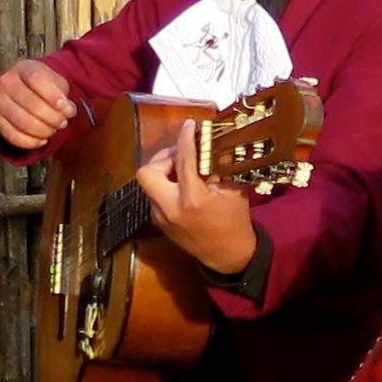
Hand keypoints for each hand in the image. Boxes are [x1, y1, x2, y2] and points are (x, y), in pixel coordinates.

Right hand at [0, 57, 81, 156]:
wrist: (22, 89)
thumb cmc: (43, 86)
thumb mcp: (56, 81)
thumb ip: (63, 93)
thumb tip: (66, 110)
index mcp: (24, 69)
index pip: (36, 80)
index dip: (53, 96)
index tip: (67, 108)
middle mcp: (6, 83)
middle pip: (31, 104)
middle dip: (53, 118)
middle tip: (63, 122)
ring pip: (22, 122)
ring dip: (44, 131)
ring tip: (53, 130)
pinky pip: (13, 136)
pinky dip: (31, 142)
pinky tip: (42, 140)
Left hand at [138, 119, 259, 279]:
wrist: (227, 255)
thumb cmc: (235, 221)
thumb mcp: (233, 190)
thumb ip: (219, 167)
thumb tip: (210, 143)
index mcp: (193, 199)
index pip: (184, 160)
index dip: (185, 139)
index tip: (189, 125)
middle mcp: (170, 208)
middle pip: (147, 172)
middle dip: (162, 159)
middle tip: (181, 155)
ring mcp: (161, 216)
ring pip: (149, 184)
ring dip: (164, 172)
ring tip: (184, 170)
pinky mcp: (158, 222)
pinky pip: (155, 195)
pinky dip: (167, 186)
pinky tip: (183, 187)